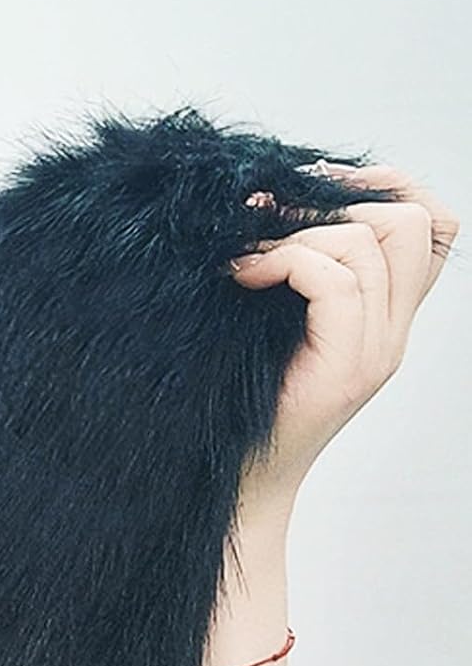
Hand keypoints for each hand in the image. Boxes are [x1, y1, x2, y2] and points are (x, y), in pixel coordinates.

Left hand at [227, 161, 458, 501]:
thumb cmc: (233, 403)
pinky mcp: (345, 370)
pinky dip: (283, 261)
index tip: (317, 181)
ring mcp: (375, 352)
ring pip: (371, 243)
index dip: (386, 184)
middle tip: (264, 216)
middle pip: (408, 221)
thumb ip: (287, 276)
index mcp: (384, 319)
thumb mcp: (264, 324)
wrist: (232, 484)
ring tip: (245, 256)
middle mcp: (392, 333)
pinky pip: (336, 281)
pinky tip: (239, 276)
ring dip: (298, 231)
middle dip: (333, 200)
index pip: (432, 226)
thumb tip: (261, 202)